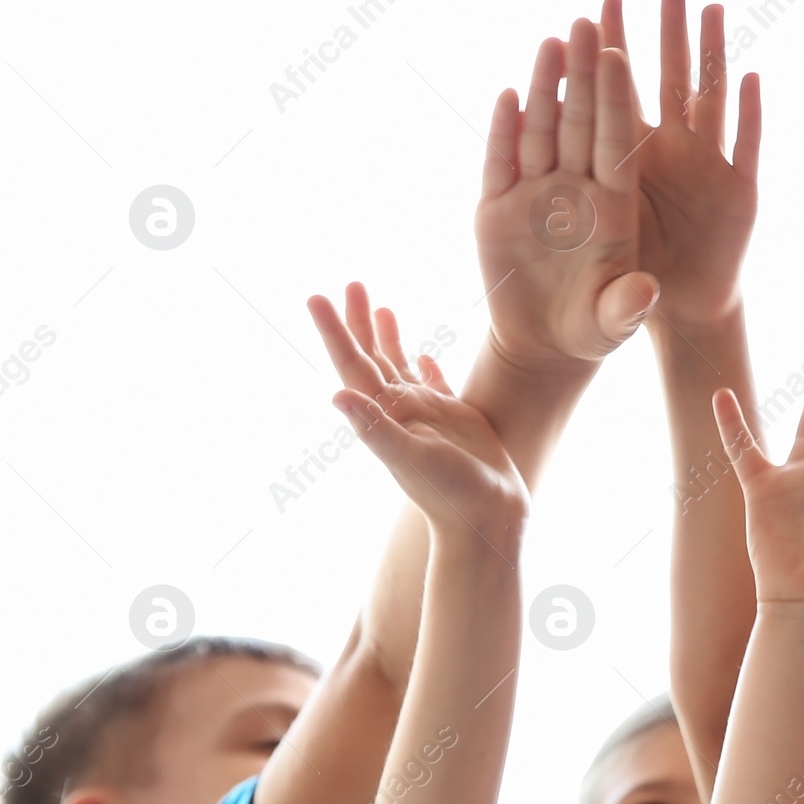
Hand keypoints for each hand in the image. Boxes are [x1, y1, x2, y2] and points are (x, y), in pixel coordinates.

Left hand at [309, 283, 528, 552]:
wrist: (488, 520)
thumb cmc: (452, 494)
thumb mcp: (412, 460)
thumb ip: (376, 429)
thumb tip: (336, 396)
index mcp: (385, 416)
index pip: (352, 365)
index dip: (334, 332)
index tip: (316, 297)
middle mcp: (400, 412)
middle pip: (371, 358)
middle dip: (358, 322)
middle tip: (350, 283)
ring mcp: (427, 416)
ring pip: (401, 366)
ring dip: (388, 337)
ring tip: (381, 306)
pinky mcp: (455, 421)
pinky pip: (436, 386)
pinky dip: (427, 367)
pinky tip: (427, 353)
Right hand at [475, 21, 657, 370]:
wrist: (545, 347)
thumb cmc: (591, 331)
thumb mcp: (612, 323)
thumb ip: (627, 306)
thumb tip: (646, 292)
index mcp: (614, 208)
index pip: (617, 144)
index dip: (617, 100)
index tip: (618, 55)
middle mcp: (577, 192)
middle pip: (581, 123)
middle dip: (583, 75)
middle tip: (584, 22)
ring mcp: (536, 195)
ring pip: (542, 131)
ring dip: (545, 87)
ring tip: (551, 40)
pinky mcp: (498, 208)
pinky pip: (500, 161)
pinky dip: (503, 130)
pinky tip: (507, 94)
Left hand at [596, 0, 760, 331]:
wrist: (669, 318)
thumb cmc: (611, 286)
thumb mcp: (586, 242)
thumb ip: (565, 194)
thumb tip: (548, 138)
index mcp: (623, 167)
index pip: (615, 100)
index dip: (609, 57)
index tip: (598, 8)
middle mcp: (667, 158)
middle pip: (666, 82)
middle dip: (666, 31)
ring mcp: (707, 173)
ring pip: (711, 102)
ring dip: (712, 55)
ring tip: (710, 5)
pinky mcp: (741, 198)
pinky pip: (747, 150)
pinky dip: (752, 116)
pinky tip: (751, 79)